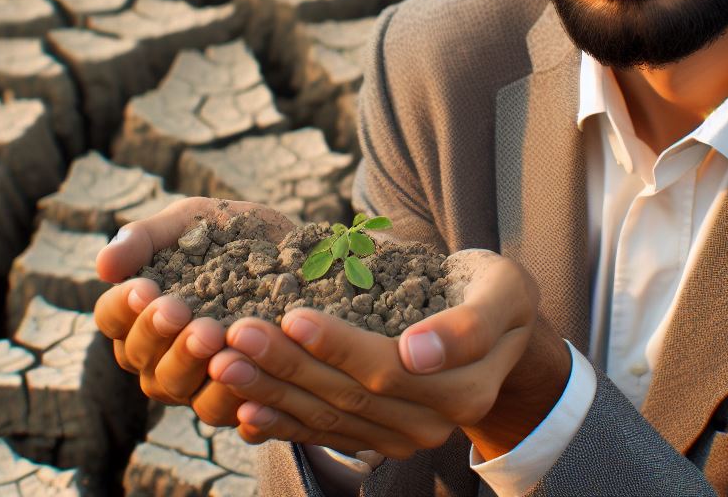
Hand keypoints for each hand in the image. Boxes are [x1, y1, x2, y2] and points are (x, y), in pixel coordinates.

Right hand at [93, 196, 294, 425]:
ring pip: (177, 386)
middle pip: (140, 356)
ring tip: (212, 333)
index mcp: (139, 312)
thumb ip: (147, 237)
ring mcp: (192, 379)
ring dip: (190, 362)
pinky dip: (230, 392)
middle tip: (179, 310)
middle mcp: (157, 352)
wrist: (293, 249)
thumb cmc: (231, 232)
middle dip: (157, 333)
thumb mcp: (191, 220)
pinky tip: (245, 367)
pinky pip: (222, 408)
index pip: (112, 317)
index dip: (123, 306)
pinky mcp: (233, 395)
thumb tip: (103, 266)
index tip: (145, 288)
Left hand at [206, 249, 567, 459]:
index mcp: (463, 387)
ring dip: (270, 392)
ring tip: (222, 362)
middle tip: (234, 334)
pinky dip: (282, 422)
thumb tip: (416, 351)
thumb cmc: (497, 294)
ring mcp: (401, 436)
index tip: (292, 315)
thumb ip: (469, 325)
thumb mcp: (504, 292)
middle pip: (347, 396)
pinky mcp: (378, 437)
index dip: (337, 346)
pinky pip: (325, 434)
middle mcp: (431, 423)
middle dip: (286, 366)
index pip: (387, 368)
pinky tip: (243, 406)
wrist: (502, 333)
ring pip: (328, 418)